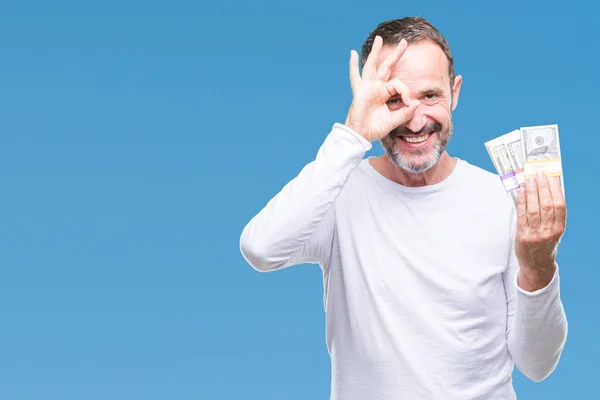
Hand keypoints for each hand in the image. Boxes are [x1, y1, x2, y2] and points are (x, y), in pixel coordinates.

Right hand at [345, 36, 420, 141]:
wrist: (361, 136)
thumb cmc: (375, 128)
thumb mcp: (395, 120)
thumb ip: (406, 112)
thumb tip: (417, 102)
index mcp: (385, 93)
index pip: (399, 84)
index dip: (405, 91)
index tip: (408, 103)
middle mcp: (377, 88)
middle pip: (387, 67)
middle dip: (396, 54)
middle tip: (405, 42)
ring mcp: (367, 87)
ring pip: (372, 66)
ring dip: (375, 52)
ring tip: (379, 39)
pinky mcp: (360, 91)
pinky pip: (355, 76)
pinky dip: (353, 65)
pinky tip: (352, 53)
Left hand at [515, 171, 566, 290]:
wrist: (536, 265)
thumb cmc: (545, 244)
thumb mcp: (554, 230)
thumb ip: (551, 213)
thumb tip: (547, 189)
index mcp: (559, 229)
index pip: (559, 206)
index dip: (555, 190)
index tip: (551, 177)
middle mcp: (548, 231)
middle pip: (546, 205)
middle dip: (542, 187)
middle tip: (538, 174)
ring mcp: (535, 234)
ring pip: (533, 209)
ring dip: (531, 191)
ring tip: (528, 179)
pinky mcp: (522, 235)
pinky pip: (521, 215)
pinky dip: (521, 201)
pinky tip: (521, 191)